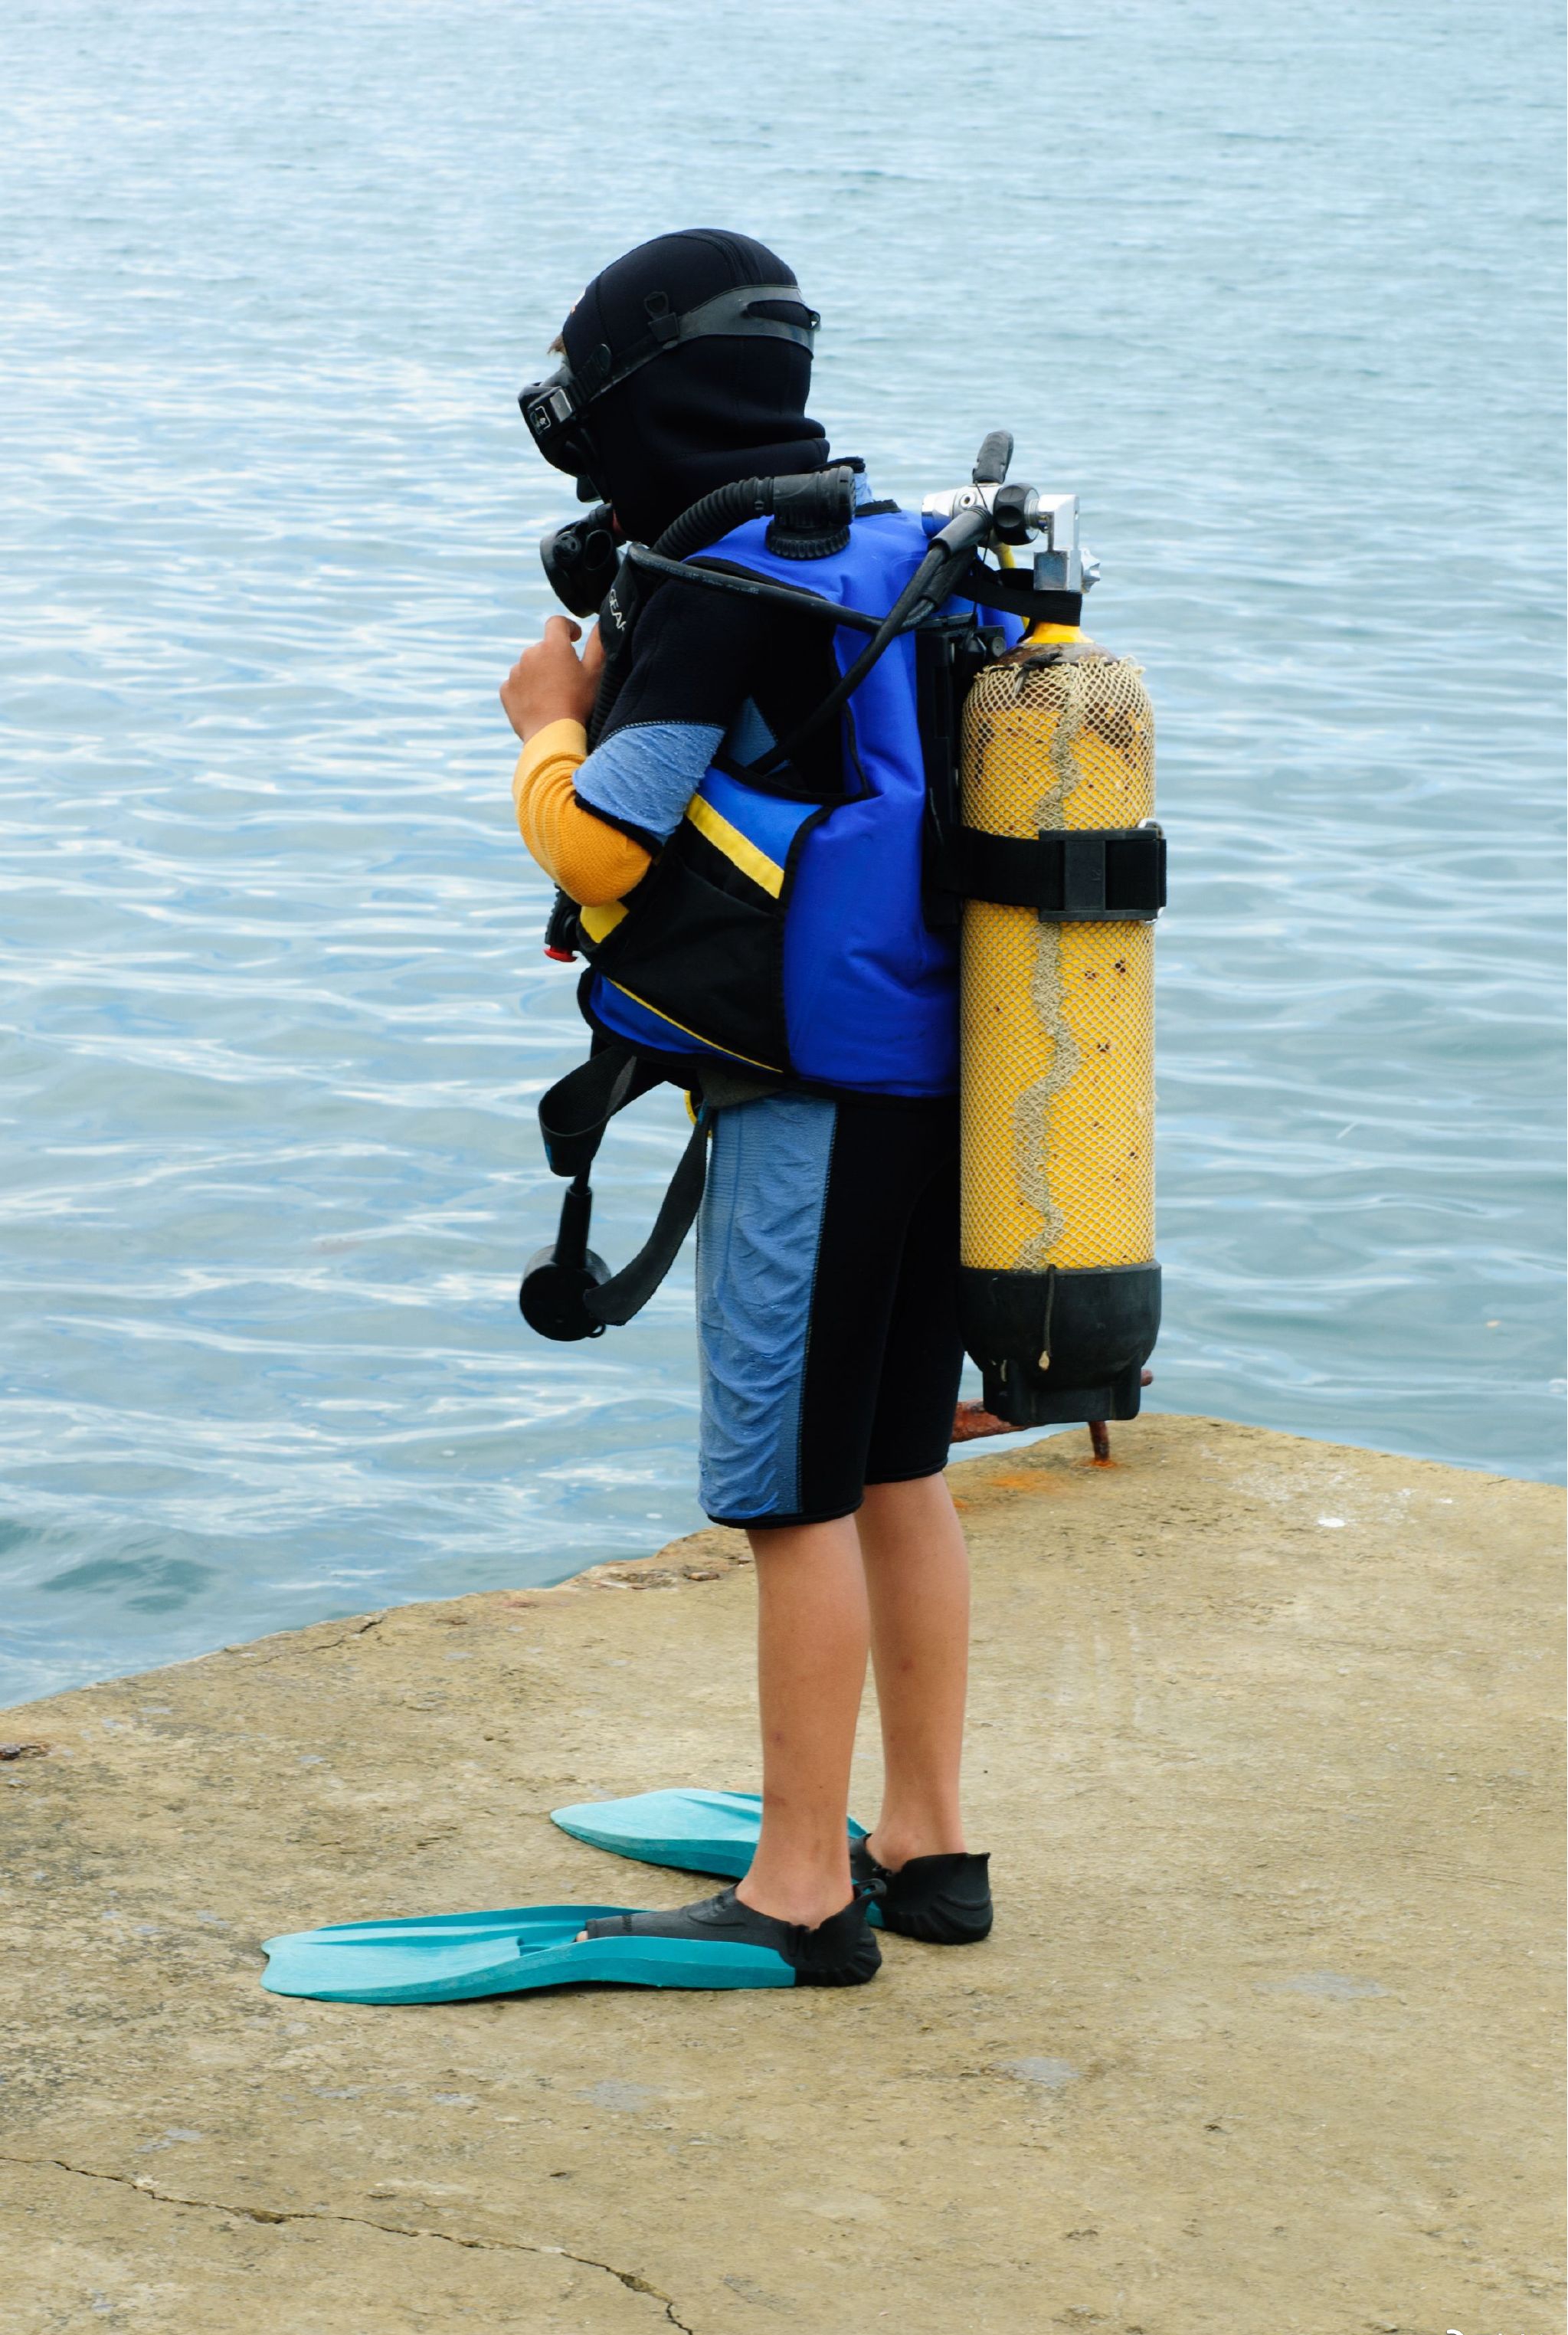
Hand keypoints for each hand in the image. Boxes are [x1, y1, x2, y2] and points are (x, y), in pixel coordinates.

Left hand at [501, 616, 604, 742]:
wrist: (553, 737)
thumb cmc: (578, 704)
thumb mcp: (595, 673)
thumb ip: (598, 644)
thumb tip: (600, 624)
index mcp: (553, 645)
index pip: (557, 623)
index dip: (568, 627)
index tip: (575, 638)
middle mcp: (530, 653)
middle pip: (543, 648)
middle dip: (554, 658)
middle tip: (568, 681)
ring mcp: (515, 672)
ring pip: (529, 667)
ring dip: (540, 675)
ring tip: (553, 697)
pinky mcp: (506, 690)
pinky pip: (517, 684)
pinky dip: (527, 690)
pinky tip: (539, 705)